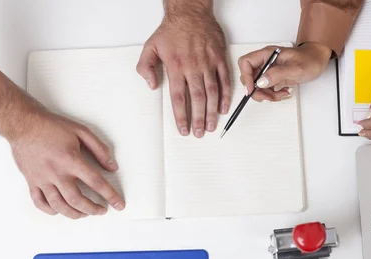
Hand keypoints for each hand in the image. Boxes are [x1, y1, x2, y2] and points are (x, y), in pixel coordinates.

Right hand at [11, 110, 124, 218]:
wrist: (23, 124)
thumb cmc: (52, 126)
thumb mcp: (82, 132)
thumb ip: (100, 149)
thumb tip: (112, 167)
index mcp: (72, 160)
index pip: (96, 183)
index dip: (110, 196)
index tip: (119, 205)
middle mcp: (56, 173)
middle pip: (77, 200)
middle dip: (93, 209)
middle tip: (101, 210)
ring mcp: (42, 179)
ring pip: (59, 206)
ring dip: (74, 214)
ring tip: (84, 213)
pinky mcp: (31, 181)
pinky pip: (39, 202)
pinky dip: (51, 210)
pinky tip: (60, 210)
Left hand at [137, 11, 230, 137]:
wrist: (190, 12)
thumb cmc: (172, 30)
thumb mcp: (150, 46)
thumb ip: (145, 67)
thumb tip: (151, 85)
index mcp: (176, 66)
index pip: (179, 97)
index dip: (181, 116)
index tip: (183, 129)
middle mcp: (193, 67)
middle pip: (197, 99)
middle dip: (199, 119)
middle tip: (200, 133)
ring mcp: (208, 63)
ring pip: (212, 92)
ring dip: (212, 111)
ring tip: (212, 126)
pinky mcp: (219, 58)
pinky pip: (224, 80)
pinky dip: (225, 95)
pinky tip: (223, 107)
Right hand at [238, 43, 331, 101]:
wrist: (317, 60)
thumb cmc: (309, 60)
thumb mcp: (295, 68)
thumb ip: (277, 74)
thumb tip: (261, 82)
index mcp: (267, 54)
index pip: (246, 63)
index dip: (246, 77)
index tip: (253, 89)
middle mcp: (265, 61)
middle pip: (249, 77)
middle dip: (256, 90)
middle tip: (268, 97)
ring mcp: (268, 70)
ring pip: (257, 86)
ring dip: (265, 95)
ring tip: (280, 95)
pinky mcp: (273, 77)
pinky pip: (266, 89)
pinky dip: (272, 95)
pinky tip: (283, 93)